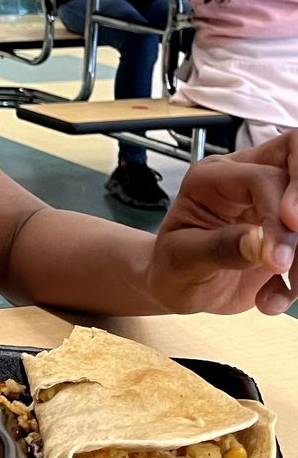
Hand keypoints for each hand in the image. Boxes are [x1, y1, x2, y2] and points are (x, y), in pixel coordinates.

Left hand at [148, 134, 297, 315]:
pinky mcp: (288, 232)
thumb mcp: (184, 260)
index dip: (279, 211)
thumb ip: (221, 248)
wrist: (177, 287)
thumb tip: (262, 242)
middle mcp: (245, 181)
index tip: (277, 255)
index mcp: (212, 178)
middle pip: (296, 158)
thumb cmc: (171, 266)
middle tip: (292, 246)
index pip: (262, 178)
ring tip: (283, 288)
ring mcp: (271, 204)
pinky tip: (270, 298)